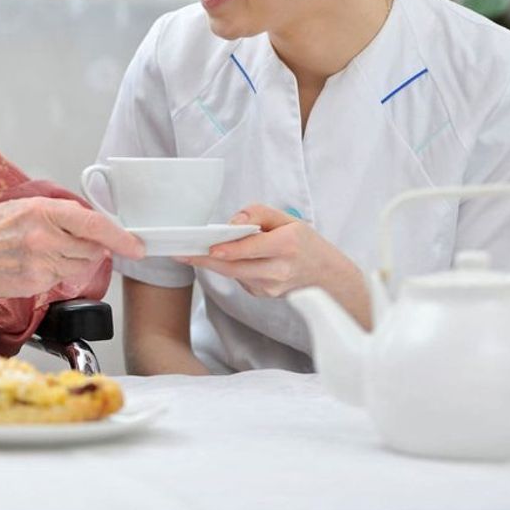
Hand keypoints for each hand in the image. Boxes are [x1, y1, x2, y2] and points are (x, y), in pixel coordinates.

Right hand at [0, 197, 144, 297]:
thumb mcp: (23, 206)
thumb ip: (58, 214)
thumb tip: (90, 224)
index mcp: (43, 211)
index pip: (94, 224)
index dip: (120, 237)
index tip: (135, 246)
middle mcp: (44, 238)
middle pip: (92, 249)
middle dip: (91, 248)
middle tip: (70, 242)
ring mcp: (39, 264)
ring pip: (78, 266)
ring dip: (72, 260)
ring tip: (44, 251)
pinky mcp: (34, 284)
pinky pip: (60, 279)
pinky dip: (55, 272)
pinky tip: (33, 263)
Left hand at [176, 204, 356, 297]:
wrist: (329, 278)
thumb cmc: (306, 244)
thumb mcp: (288, 219)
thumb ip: (259, 214)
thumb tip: (233, 223)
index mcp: (287, 246)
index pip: (251, 248)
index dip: (227, 249)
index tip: (207, 247)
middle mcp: (279, 271)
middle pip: (234, 267)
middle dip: (206, 260)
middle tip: (181, 253)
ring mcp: (271, 288)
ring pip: (234, 275)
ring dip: (214, 264)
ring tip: (192, 253)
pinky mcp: (264, 295)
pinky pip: (240, 279)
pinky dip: (231, 269)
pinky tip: (228, 260)